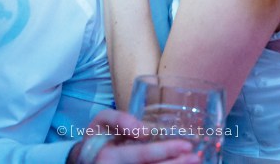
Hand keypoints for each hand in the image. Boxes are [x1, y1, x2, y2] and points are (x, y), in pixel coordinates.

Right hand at [67, 109, 197, 163]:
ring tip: (193, 163)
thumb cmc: (96, 140)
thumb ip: (120, 119)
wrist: (83, 163)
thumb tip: (143, 130)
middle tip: (196, 158)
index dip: (166, 151)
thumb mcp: (101, 122)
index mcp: (110, 157)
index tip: (186, 146)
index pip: (143, 155)